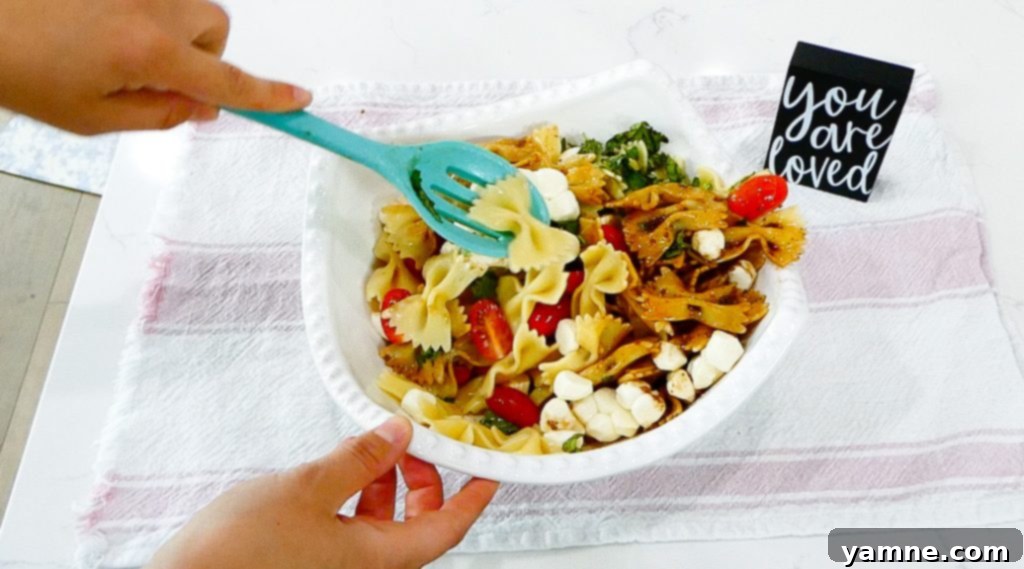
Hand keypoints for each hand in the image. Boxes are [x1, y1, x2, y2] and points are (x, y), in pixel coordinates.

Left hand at [0, 0, 310, 133]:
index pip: (226, 81)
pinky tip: (103, 26)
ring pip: (187, 6)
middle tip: (159, 75)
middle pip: (214, 27)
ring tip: (118, 47)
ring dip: (173, 31)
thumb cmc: (23, 72)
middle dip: (202, 53)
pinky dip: (145, 13)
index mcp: (148, 53)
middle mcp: (149, 8)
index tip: (299, 101)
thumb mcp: (94, 118)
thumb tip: (204, 106)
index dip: (267, 95)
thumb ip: (162, 114)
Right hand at [146, 417, 498, 568]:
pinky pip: (352, 528)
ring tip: (372, 447)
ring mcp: (338, 568)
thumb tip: (399, 434)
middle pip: (418, 527)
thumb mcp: (309, 489)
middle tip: (415, 444)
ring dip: (386, 484)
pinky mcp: (312, 562)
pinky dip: (356, 496)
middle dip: (423, 481)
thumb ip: (359, 460)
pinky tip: (339, 470)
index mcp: (378, 560)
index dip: (473, 497)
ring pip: (383, 526)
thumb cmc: (239, 552)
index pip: (446, 528)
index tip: (489, 470)